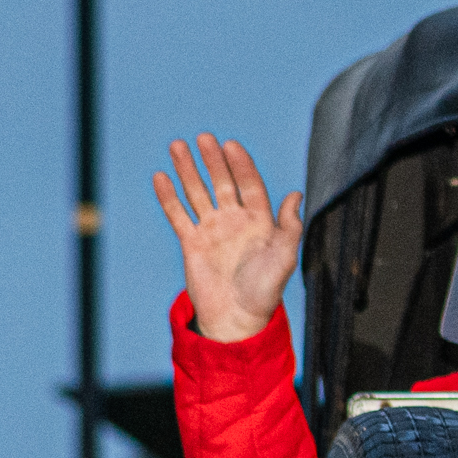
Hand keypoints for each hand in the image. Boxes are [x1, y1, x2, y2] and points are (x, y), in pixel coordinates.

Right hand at [153, 133, 302, 343]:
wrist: (237, 319)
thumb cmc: (265, 291)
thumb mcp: (285, 257)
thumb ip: (290, 226)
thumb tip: (296, 194)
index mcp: (259, 221)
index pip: (250, 185)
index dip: (241, 165)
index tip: (231, 145)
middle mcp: (235, 221)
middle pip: (222, 183)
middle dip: (213, 160)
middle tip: (204, 138)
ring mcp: (212, 230)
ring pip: (198, 193)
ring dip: (188, 170)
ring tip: (178, 146)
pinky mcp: (192, 243)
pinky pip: (178, 215)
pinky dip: (169, 197)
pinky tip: (161, 177)